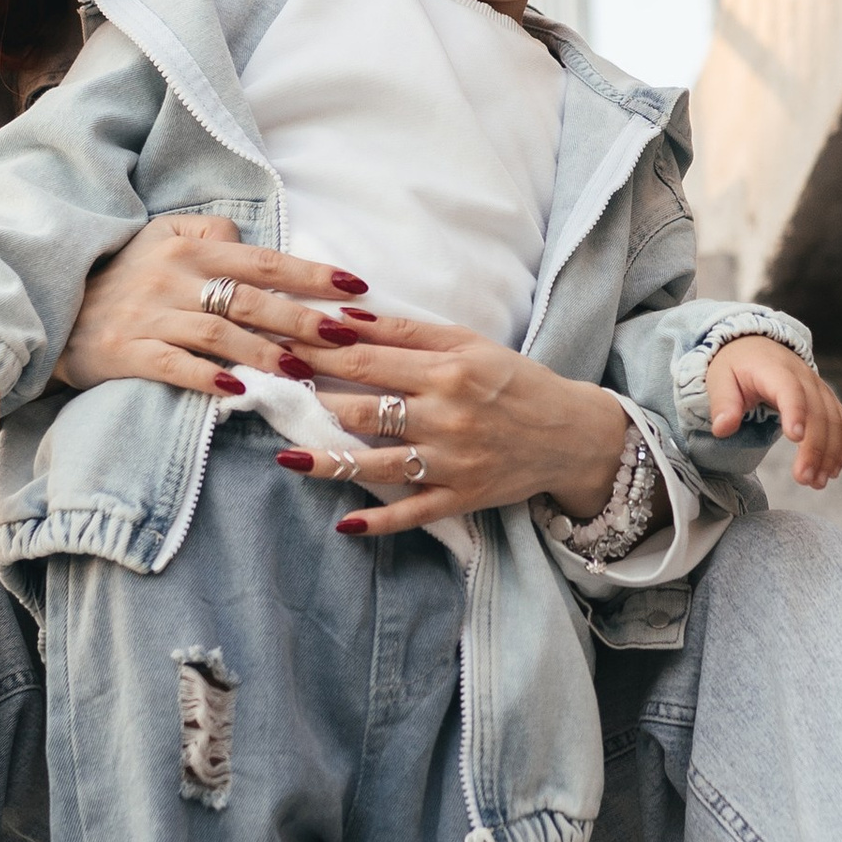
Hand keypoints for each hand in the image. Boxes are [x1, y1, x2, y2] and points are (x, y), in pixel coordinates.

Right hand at [54, 217, 375, 397]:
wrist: (50, 308)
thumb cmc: (119, 276)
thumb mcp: (159, 239)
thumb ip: (209, 236)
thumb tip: (254, 243)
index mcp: (186, 248)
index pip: (262, 260)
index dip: (311, 274)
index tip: (355, 288)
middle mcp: (171, 277)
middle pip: (249, 298)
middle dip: (302, 319)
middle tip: (344, 337)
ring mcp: (147, 315)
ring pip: (218, 333)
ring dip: (264, 353)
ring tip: (302, 372)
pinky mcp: (124, 351)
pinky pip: (172, 365)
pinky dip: (206, 378)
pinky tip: (239, 392)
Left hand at [264, 306, 631, 541]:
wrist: (569, 434)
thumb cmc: (514, 380)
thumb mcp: (470, 342)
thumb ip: (408, 330)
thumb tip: (346, 318)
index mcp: (448, 372)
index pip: (368, 360)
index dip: (318, 353)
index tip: (279, 345)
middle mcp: (446, 418)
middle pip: (364, 409)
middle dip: (313, 401)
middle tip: (272, 393)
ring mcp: (451, 464)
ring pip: (377, 464)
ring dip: (328, 462)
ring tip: (286, 457)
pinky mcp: (460, 499)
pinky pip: (412, 514)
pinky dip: (378, 521)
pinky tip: (344, 523)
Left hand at [705, 337, 841, 490]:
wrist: (756, 347)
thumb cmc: (736, 366)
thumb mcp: (719, 379)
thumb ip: (723, 403)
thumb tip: (723, 429)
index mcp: (773, 370)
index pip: (790, 390)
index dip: (795, 411)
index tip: (795, 438)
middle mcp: (803, 377)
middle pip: (817, 412)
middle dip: (814, 448)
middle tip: (804, 479)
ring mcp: (818, 388)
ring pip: (834, 420)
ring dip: (830, 453)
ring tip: (817, 482)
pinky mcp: (825, 399)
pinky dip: (841, 446)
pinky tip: (832, 470)